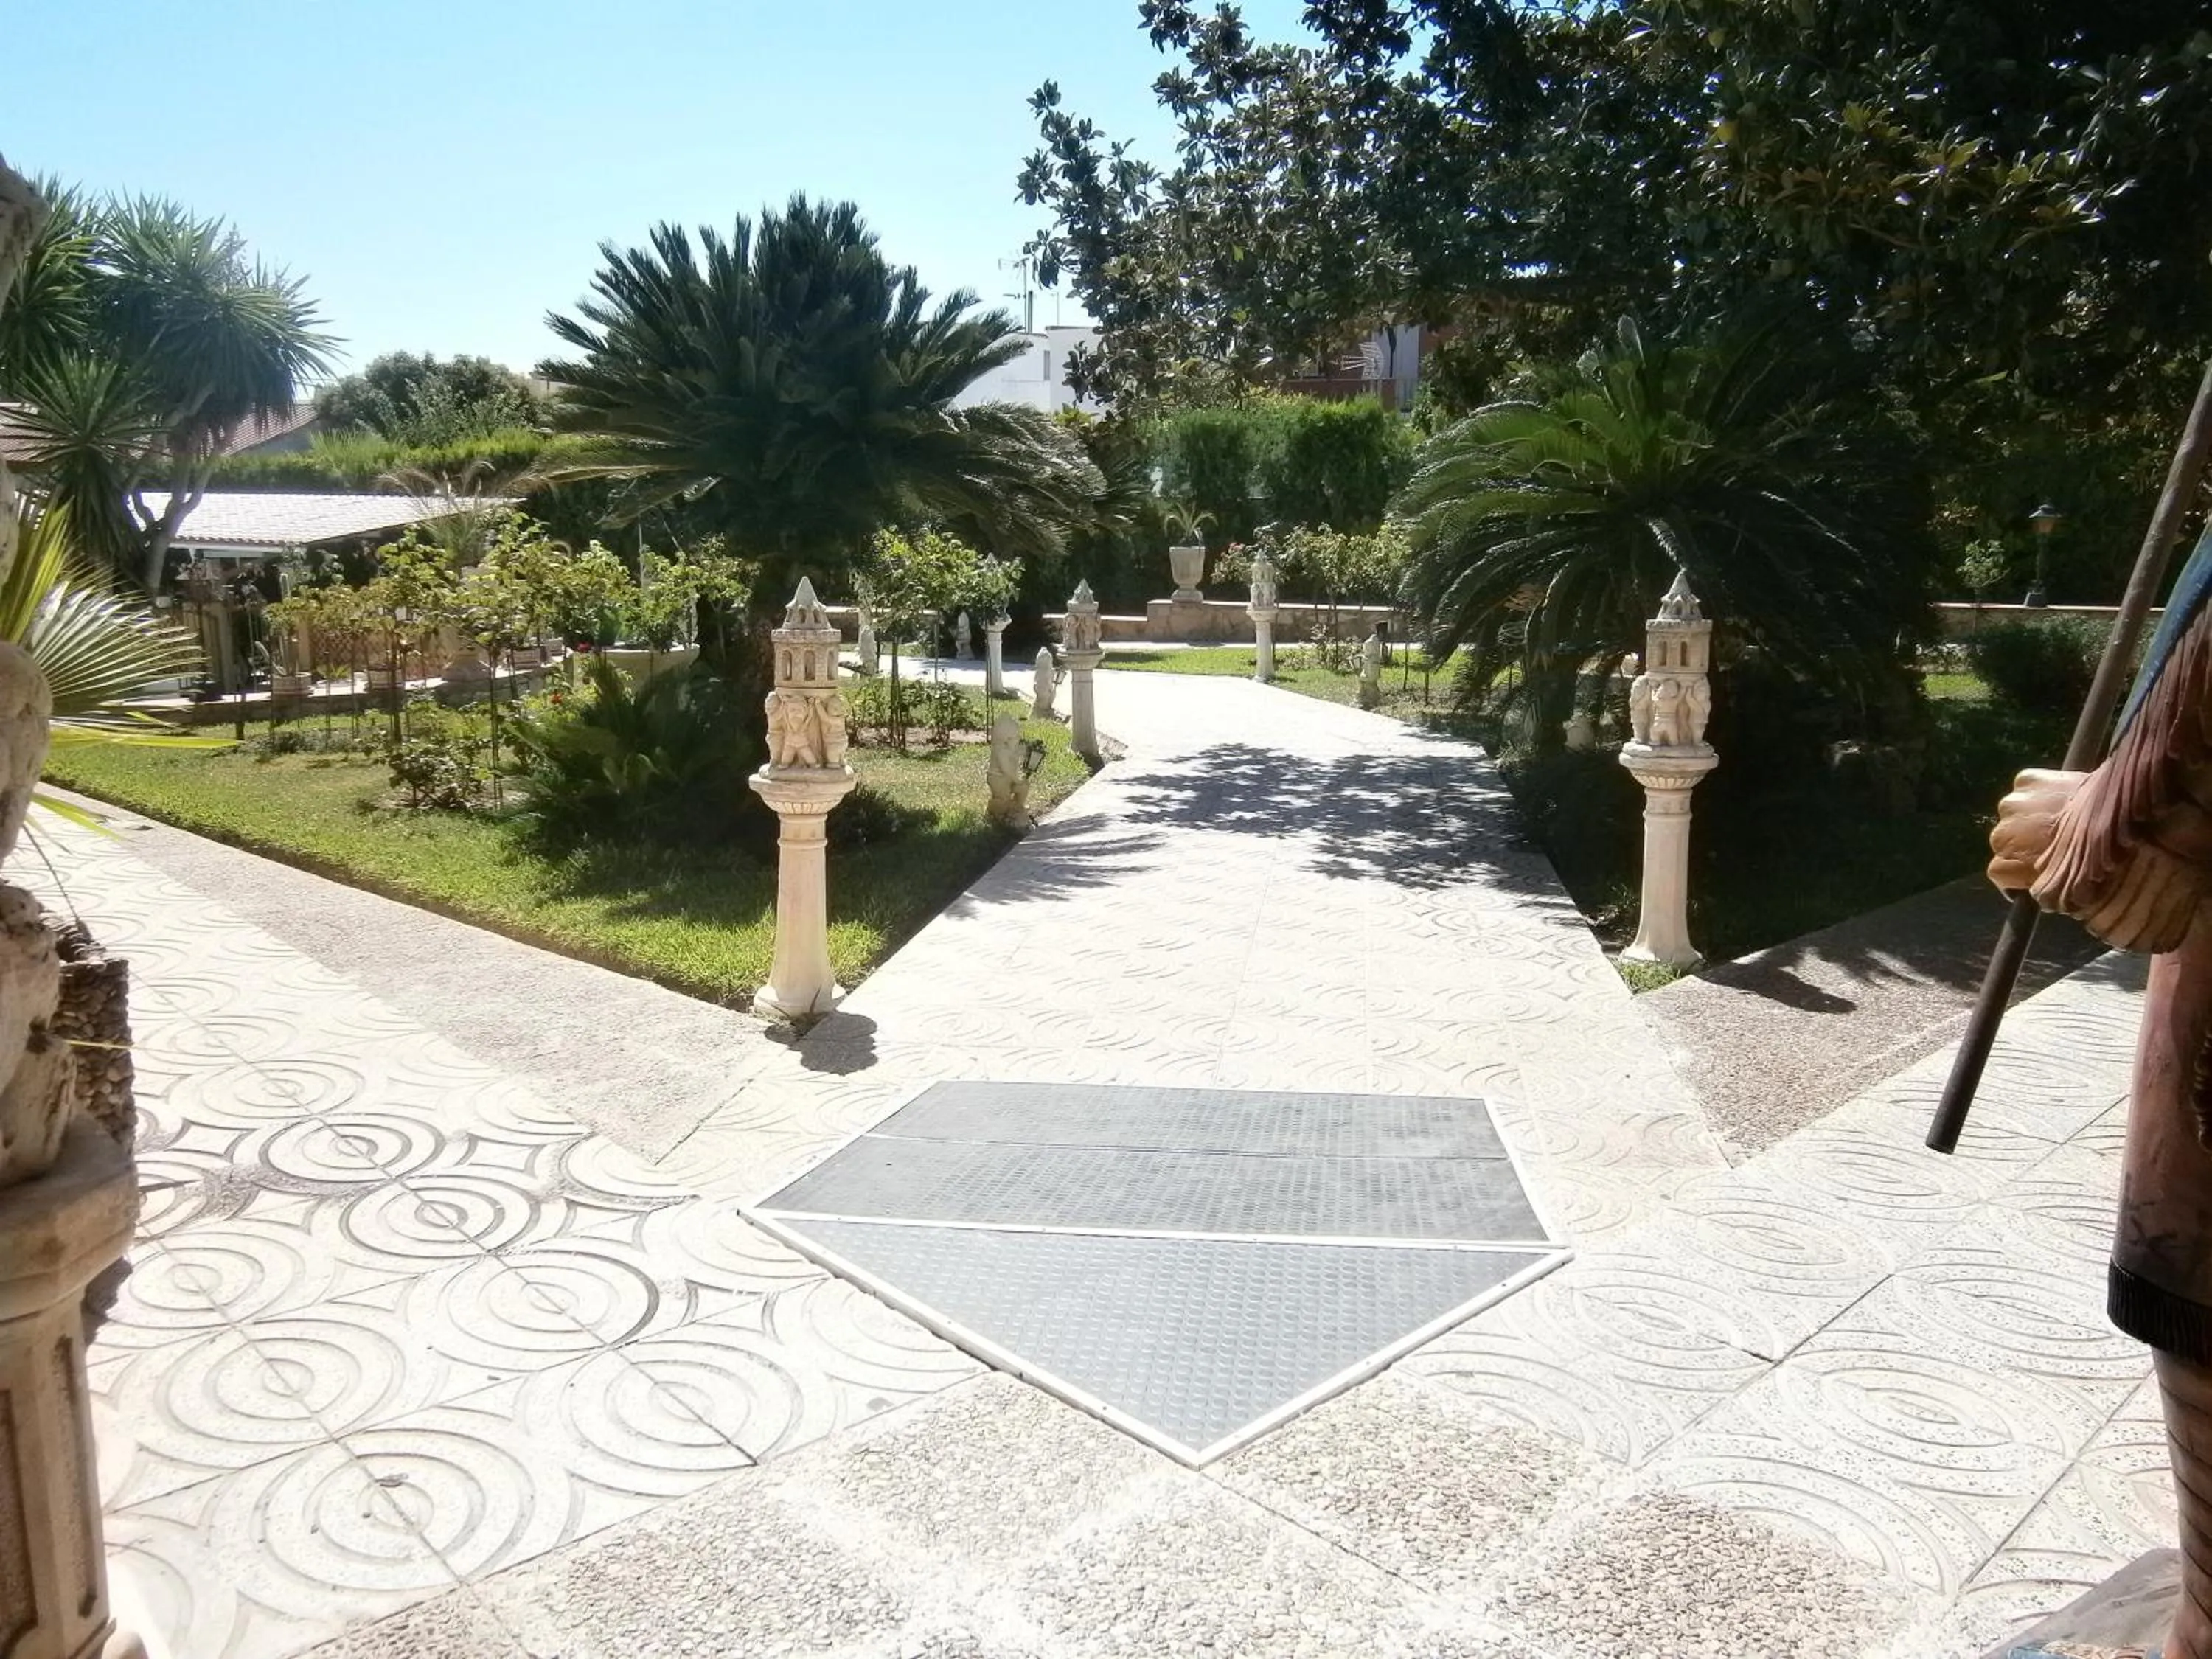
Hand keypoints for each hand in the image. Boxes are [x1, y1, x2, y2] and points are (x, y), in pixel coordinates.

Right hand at [1989, 768, 2086, 892]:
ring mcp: (2011, 805)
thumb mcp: (2066, 890)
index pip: (1999, 874)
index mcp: (2004, 867)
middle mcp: (2000, 835)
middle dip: (2024, 844)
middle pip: (2005, 841)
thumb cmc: (2098, 862)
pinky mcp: (2026, 780)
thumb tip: (2045, 891)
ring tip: (2061, 820)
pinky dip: (2041, 791)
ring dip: (2029, 816)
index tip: (2038, 875)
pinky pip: (2028, 788)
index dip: (2019, 876)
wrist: (2119, 817)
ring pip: (2014, 813)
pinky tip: (2062, 798)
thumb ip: (2044, 889)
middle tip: (2055, 846)